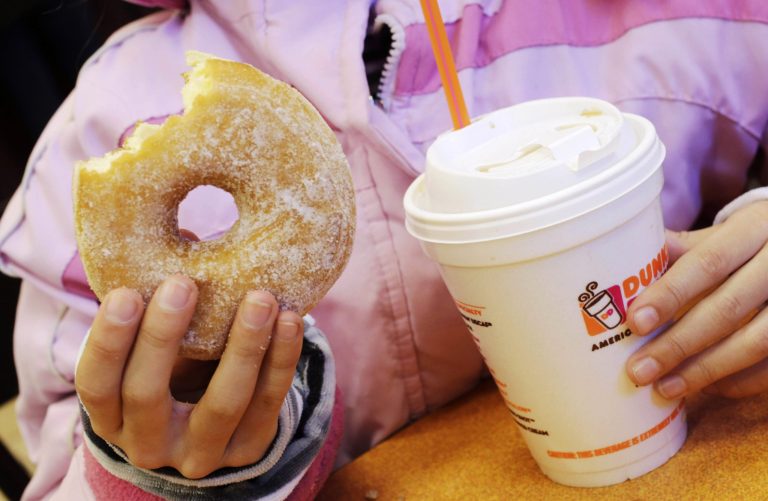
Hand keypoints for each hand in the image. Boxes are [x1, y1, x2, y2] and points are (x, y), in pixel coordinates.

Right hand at [75, 275, 303, 478]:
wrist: (213, 428)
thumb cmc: (174, 371)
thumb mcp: (155, 349)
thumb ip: (160, 302)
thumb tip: (187, 232)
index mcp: (113, 417)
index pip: (96, 383)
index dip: (108, 340)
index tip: (126, 291)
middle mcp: (148, 444)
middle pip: (146, 394)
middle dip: (163, 336)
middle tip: (183, 282)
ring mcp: (199, 453)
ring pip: (222, 403)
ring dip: (243, 346)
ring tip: (260, 298)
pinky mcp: (247, 451)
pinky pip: (267, 403)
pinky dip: (280, 360)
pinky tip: (290, 320)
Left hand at [625, 201, 767, 399]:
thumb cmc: (745, 245)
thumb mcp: (720, 235)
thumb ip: (679, 249)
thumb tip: (621, 261)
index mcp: (753, 228)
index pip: (709, 262)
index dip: (671, 294)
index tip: (635, 323)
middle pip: (728, 308)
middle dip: (678, 344)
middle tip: (639, 370)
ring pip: (756, 342)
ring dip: (705, 370)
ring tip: (664, 388)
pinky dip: (739, 382)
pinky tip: (705, 389)